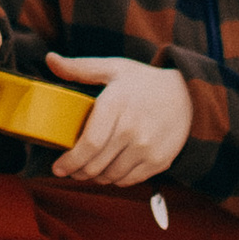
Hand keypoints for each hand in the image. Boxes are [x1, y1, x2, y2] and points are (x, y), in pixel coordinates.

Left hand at [47, 49, 193, 186]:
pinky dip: (115, 179)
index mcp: (116, 104)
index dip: (70, 161)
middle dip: (78, 172)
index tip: (57, 167)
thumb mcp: (113, 68)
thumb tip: (50, 59)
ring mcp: (147, 148)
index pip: (89, 144)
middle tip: (70, 170)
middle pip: (96, 164)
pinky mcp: (159, 162)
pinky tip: (110, 170)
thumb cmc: (144, 82)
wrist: (188, 95)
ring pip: (111, 175)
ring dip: (95, 177)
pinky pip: (129, 180)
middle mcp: (132, 129)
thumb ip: (80, 68)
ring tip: (88, 170)